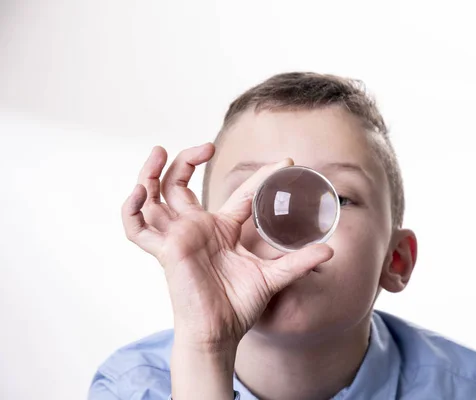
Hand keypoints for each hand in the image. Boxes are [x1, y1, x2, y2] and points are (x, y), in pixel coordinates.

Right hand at [121, 143, 333, 350]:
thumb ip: (299, 262)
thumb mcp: (272, 277)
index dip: (261, 176)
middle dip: (188, 160)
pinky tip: (140, 192)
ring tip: (159, 151)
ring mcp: (179, 236)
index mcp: (224, 229)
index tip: (286, 162)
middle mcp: (198, 227)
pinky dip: (132, 210)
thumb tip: (330, 250)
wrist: (218, 332)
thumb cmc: (238, 306)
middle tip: (208, 147)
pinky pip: (137, 229)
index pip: (241, 194)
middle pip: (182, 184)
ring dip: (151, 173)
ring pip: (154, 197)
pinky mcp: (165, 250)